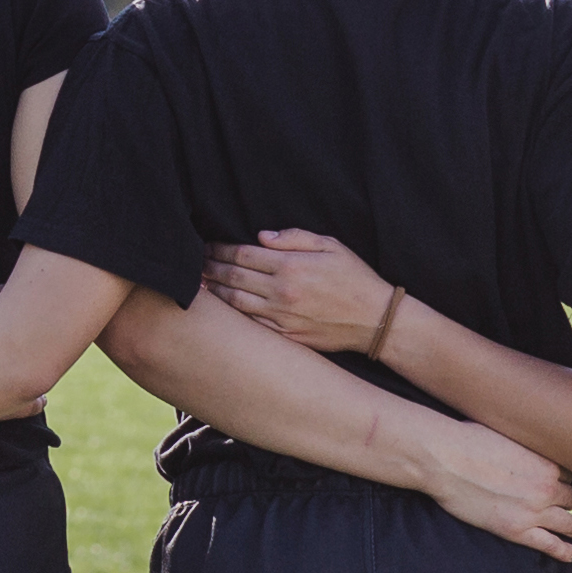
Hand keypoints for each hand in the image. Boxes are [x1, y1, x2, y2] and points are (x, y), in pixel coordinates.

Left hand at [203, 230, 389, 352]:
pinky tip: (222, 308)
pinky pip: (251, 324)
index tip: (208, 246)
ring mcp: (281, 316)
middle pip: (233, 277)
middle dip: (211, 268)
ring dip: (215, 291)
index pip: (243, 254)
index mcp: (291, 266)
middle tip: (195, 262)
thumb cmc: (356, 279)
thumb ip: (295, 237)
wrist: (376, 320)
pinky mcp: (285, 335)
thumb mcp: (332, 246)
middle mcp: (281, 292)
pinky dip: (232, 315)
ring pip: (236, 302)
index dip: (220, 249)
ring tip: (200, 283)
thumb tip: (262, 237)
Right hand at [417, 415, 571, 562]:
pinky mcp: (517, 530)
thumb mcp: (505, 432)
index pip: (567, 474)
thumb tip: (523, 439)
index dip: (560, 479)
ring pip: (568, 523)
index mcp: (545, 460)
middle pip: (569, 498)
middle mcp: (547, 485)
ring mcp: (534, 510)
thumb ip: (523, 443)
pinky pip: (551, 544)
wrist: (444, 459)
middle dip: (563, 501)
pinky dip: (564, 551)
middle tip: (557, 505)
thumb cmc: (467, 439)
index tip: (554, 484)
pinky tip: (571, 555)